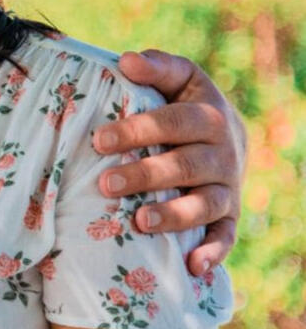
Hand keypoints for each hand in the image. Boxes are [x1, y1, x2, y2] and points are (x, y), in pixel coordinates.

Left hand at [91, 49, 246, 275]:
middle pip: (185, 166)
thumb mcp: (179, 78)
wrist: (227, 135)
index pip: (173, 122)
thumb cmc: (185, 102)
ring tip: (139, 222)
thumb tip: (126, 61)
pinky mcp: (231, 216)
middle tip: (105, 184)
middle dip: (145, 175)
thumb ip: (156, 67)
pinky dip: (213, 252)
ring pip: (206, 204)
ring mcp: (228, 187)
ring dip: (174, 215)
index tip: (99, 140)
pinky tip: (192, 267)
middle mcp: (224, 153)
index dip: (138, 130)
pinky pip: (226, 237)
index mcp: (209, 115)